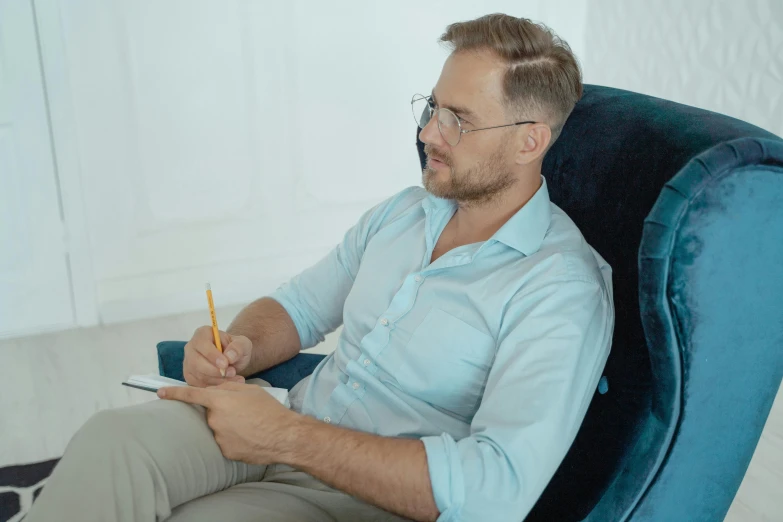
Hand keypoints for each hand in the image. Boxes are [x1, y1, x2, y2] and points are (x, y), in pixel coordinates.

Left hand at [158, 382, 300, 464]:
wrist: (283, 436)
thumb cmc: (268, 410)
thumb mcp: (250, 390)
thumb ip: (227, 389)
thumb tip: (213, 392)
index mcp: (220, 401)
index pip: (191, 395)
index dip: (174, 393)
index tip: (160, 393)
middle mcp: (215, 420)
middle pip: (211, 412)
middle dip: (222, 410)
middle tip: (243, 411)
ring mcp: (219, 438)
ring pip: (219, 427)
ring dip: (229, 425)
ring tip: (250, 425)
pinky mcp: (225, 452)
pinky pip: (225, 441)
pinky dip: (235, 438)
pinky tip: (249, 437)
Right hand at [183, 326, 252, 386]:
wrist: (233, 359)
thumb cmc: (236, 349)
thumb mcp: (243, 344)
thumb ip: (238, 347)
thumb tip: (229, 356)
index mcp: (202, 334)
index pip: (202, 345)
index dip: (213, 356)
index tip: (225, 364)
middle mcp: (191, 348)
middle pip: (196, 362)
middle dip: (215, 371)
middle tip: (232, 373)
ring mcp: (188, 363)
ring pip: (198, 375)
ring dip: (217, 380)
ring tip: (235, 379)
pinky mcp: (190, 377)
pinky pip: (199, 385)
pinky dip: (214, 388)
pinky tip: (227, 385)